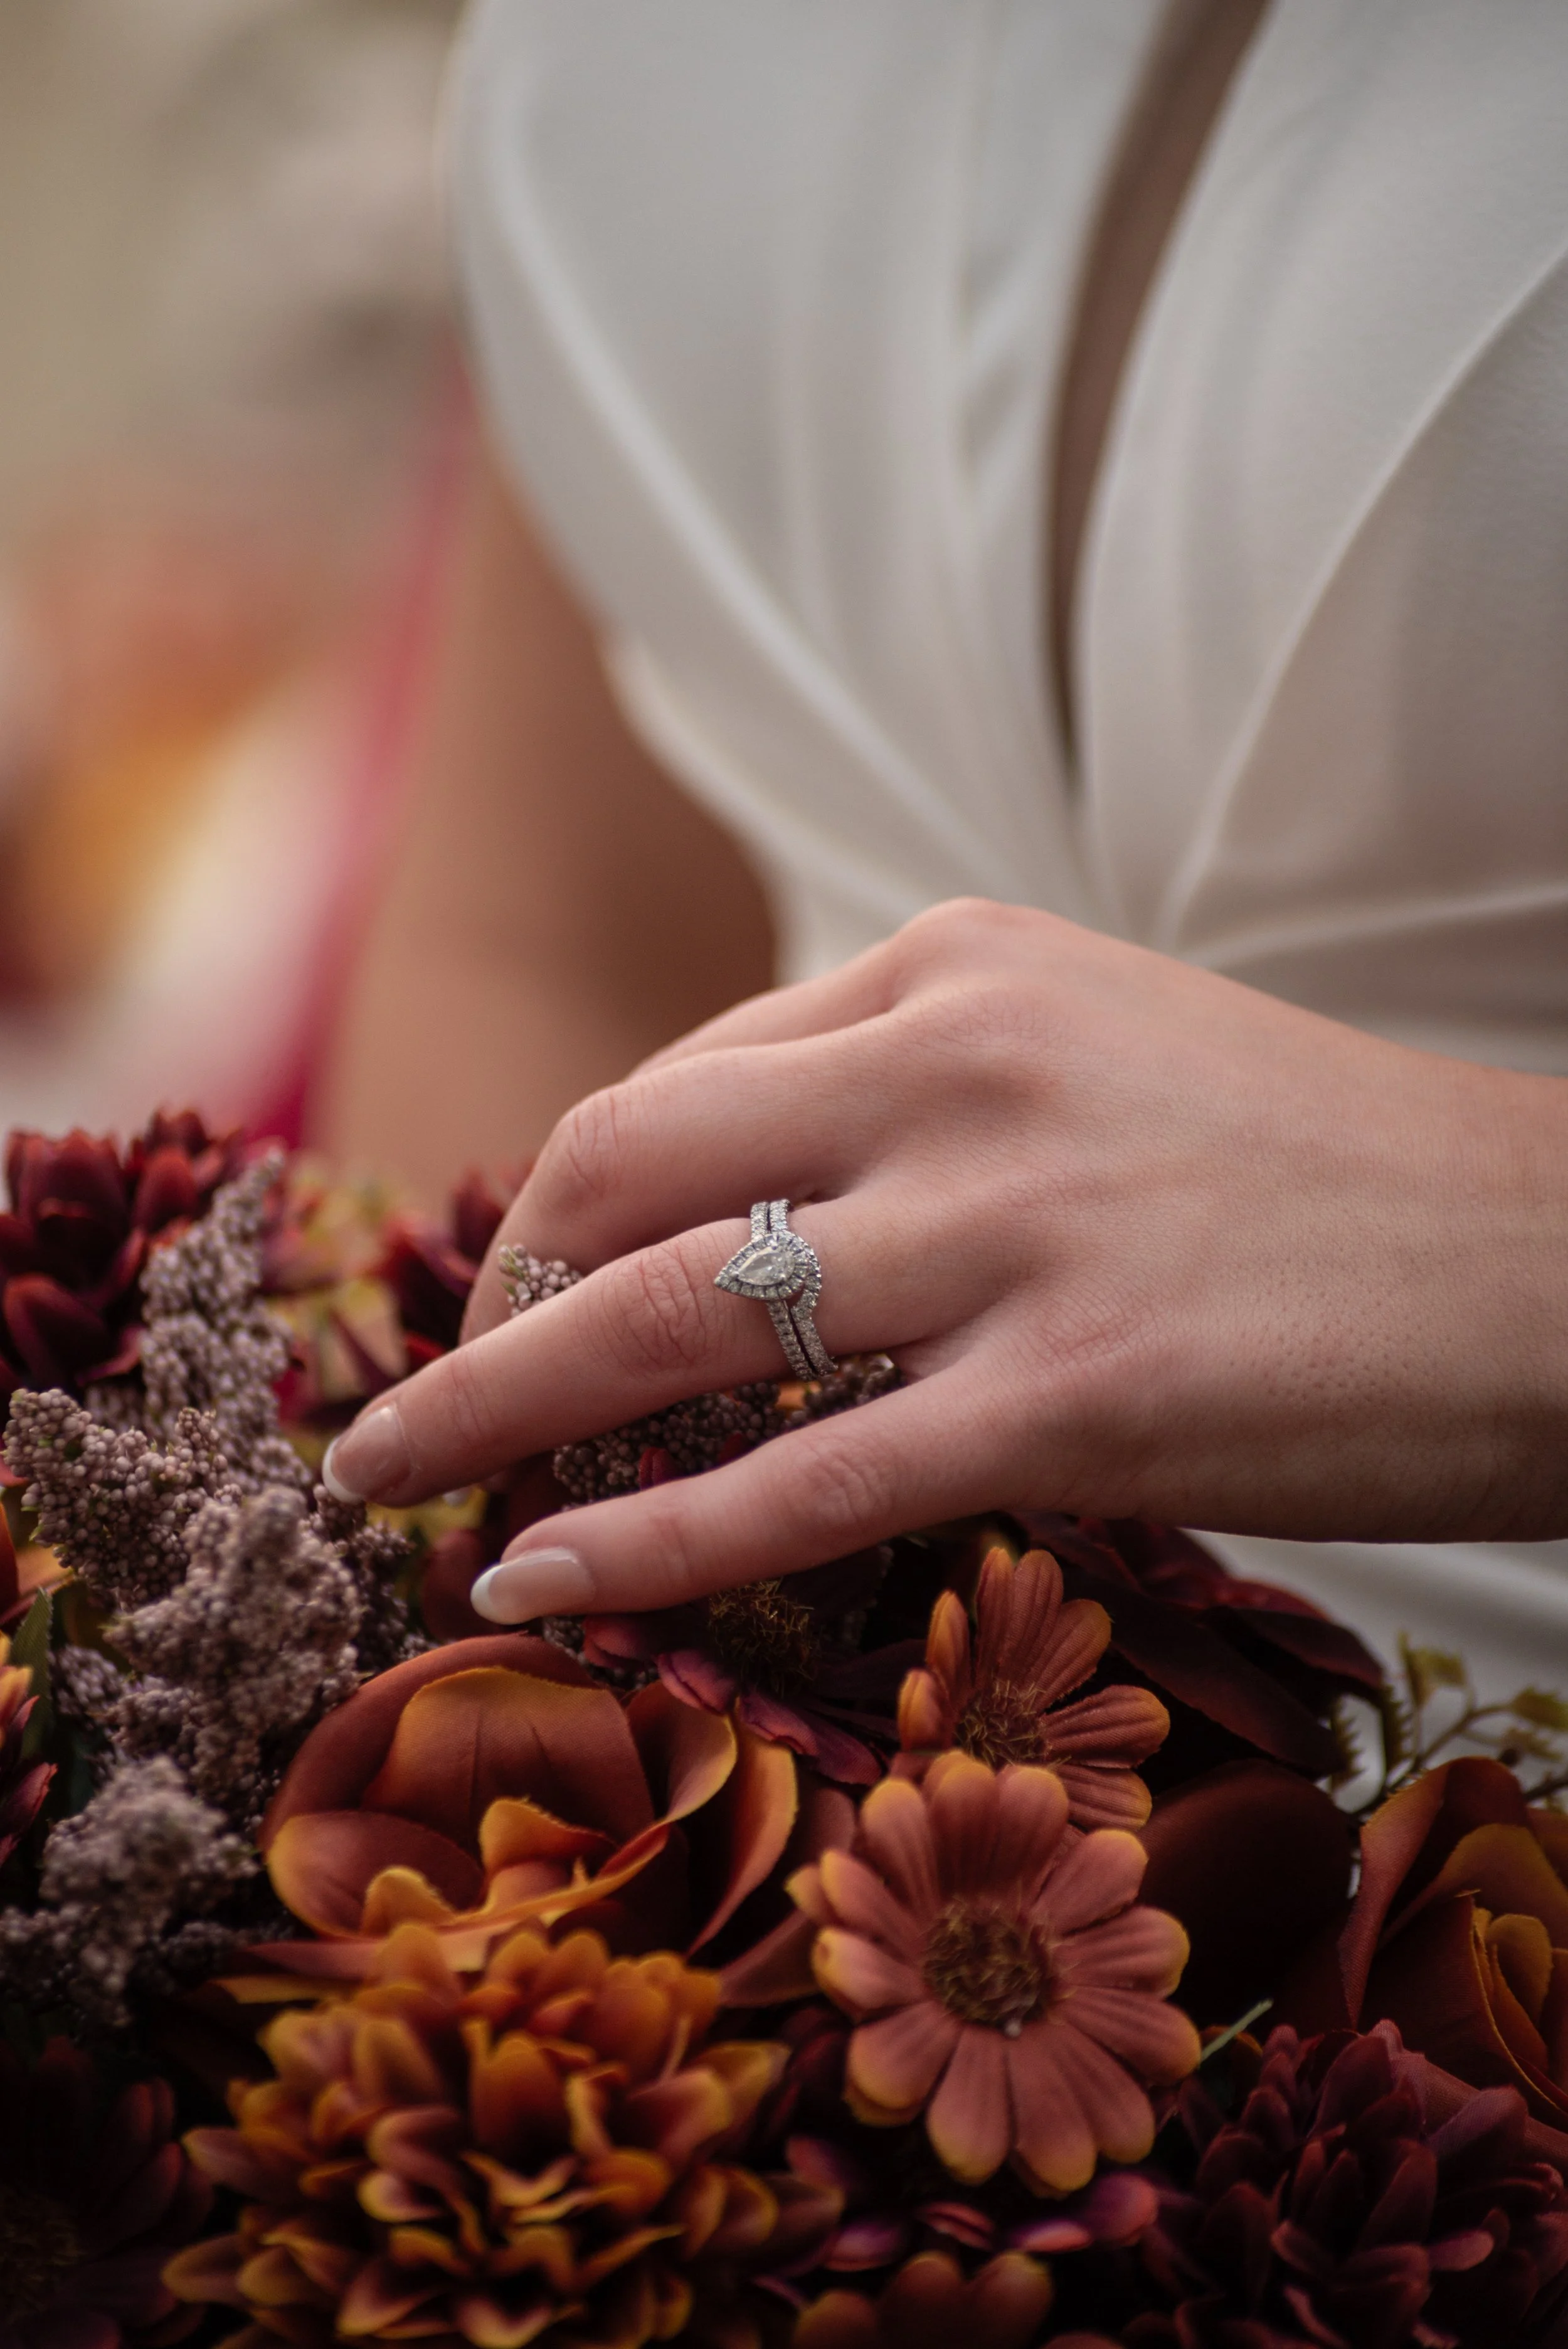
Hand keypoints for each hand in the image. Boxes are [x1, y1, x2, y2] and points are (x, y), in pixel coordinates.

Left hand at [322, 898, 1567, 1618]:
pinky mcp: (1080, 1398)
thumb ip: (927, 1093)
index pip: (687, 1075)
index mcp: (964, 963)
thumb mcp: (1103, 1054)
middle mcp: (965, 1064)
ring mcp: (1017, 1230)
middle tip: (430, 1399)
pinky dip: (642, 1540)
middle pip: (628, 1164)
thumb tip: (754, 1199)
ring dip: (494, 1405)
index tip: (527, 1294)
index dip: (567, 1200)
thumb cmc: (1328, 1176)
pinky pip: (802, 1482)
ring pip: (674, 1318)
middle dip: (492, 1289)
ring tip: (389, 1481)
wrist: (1559, 1258)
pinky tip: (534, 1579)